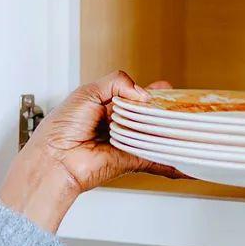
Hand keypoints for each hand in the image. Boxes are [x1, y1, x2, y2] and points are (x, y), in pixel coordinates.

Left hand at [0, 70, 181, 231]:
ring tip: (190, 127)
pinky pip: (154, 160)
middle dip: (165, 112)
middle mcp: (117, 124)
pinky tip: (185, 162)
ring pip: (154, 136)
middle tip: (184, 108)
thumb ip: (117, 82)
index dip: (152, 93)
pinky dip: (171, 163)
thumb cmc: (61, 128)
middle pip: (148, 116)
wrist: (55, 160)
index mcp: (106, 105)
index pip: (135, 97)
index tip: (169, 90)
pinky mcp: (130, 160)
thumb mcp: (87, 92)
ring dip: (171, 134)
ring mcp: (125, 143)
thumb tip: (143, 93)